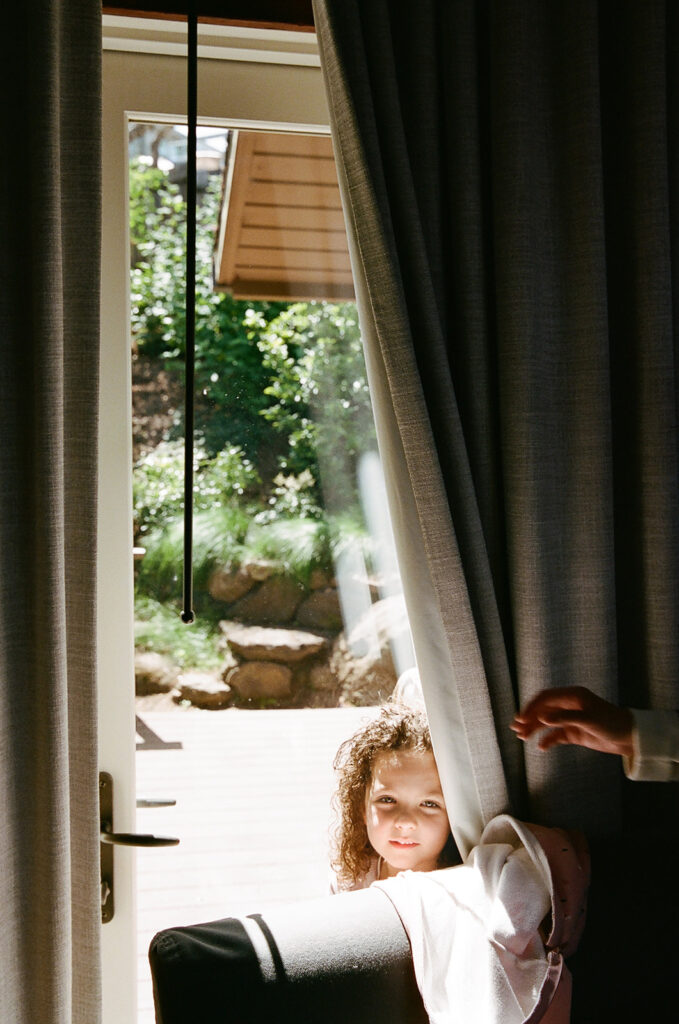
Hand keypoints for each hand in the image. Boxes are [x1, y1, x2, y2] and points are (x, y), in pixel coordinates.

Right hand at [510, 686, 633, 757]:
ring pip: (547, 723)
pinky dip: (548, 740)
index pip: (545, 698)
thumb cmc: (610, 723)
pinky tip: (541, 747)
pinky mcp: (574, 732)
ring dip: (535, 729)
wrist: (629, 737)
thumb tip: (541, 718)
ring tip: (522, 738)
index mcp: (572, 696)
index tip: (521, 719)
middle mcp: (569, 706)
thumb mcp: (587, 719)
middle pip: (543, 710)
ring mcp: (571, 719)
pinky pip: (556, 735)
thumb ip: (563, 718)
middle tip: (516, 729)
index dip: (531, 707)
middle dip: (529, 718)